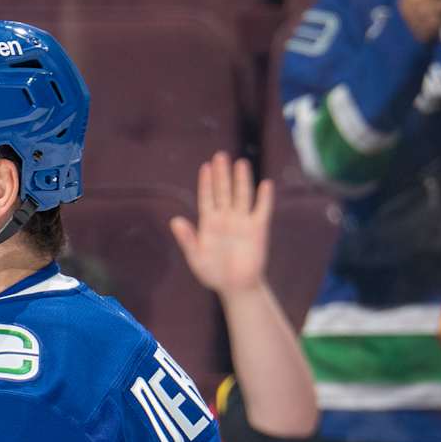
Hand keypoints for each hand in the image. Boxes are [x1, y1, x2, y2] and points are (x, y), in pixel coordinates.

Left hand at [169, 152, 272, 297]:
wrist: (235, 286)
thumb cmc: (213, 273)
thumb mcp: (196, 256)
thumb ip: (187, 238)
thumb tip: (174, 220)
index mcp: (209, 223)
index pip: (207, 198)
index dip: (206, 183)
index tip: (205, 166)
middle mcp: (226, 218)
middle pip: (224, 191)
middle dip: (222, 174)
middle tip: (220, 155)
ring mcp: (243, 221)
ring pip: (242, 196)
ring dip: (242, 180)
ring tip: (240, 163)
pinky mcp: (258, 229)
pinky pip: (262, 210)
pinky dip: (264, 198)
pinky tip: (265, 184)